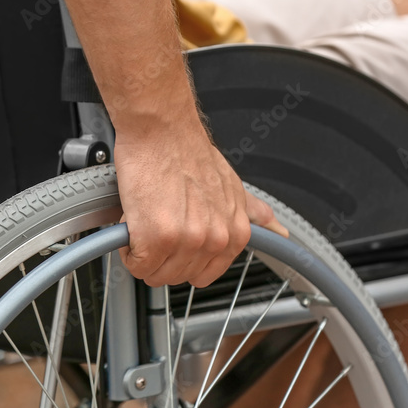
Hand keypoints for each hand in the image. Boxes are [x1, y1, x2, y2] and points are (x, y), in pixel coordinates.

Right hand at [115, 118, 288, 287]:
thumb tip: (280, 231)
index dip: (180, 258)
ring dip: (142, 250)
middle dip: (158, 255)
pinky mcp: (156, 238)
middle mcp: (215, 239)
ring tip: (146, 218)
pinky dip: (127, 246)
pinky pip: (135, 263)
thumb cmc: (188, 152)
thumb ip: (254, 213)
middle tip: (155, 222)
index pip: (203, 275)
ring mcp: (187, 240)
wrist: (162, 130)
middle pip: (175, 277)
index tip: (173, 238)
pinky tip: (134, 220)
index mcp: (234, 233)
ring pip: (154, 274)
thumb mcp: (232, 186)